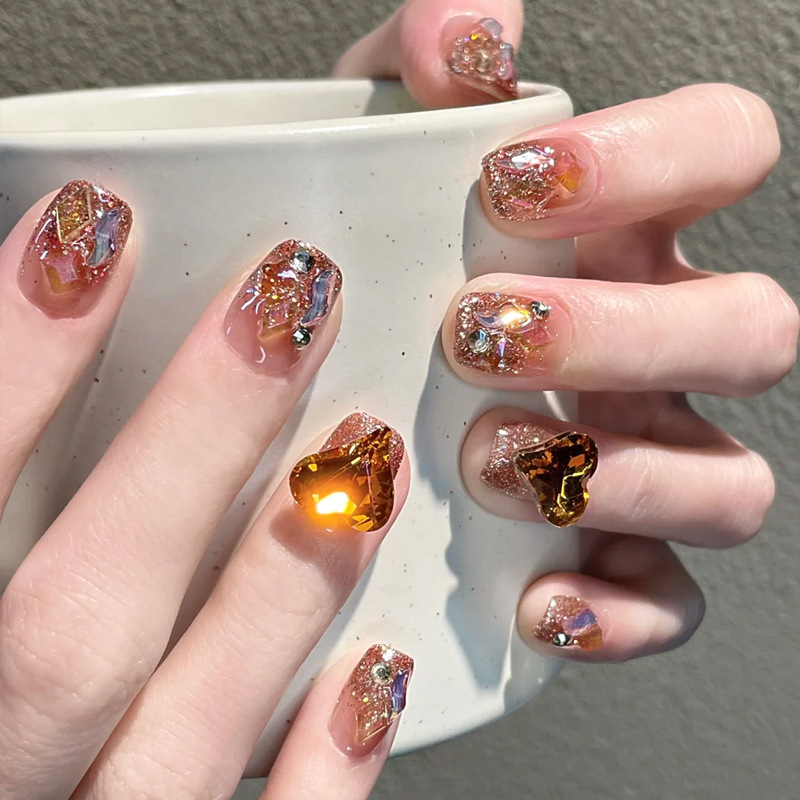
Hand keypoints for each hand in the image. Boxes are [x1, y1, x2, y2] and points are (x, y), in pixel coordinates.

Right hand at [0, 2, 529, 795]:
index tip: (95, 229)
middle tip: (289, 304)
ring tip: (362, 454)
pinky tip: (377, 670)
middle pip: (78, 620)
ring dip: (284, 585)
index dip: (14, 358)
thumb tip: (32, 359)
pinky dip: (326, 768)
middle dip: (192, 442)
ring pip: (186, 735)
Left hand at [444, 84, 797, 659]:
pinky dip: (617, 609)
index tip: (514, 179)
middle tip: (475, 334)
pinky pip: (670, 599)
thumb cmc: (388, 267)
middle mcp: (667, 347)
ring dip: (614, 476)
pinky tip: (534, 596)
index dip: (649, 155)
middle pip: (751, 329)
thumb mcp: (389, 152)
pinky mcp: (623, 555)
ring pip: (729, 482)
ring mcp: (658, 455)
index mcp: (630, 234)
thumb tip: (462, 39)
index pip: (726, 148)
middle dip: (619, 334)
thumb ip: (427, 75)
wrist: (347, 386)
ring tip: (484, 460)